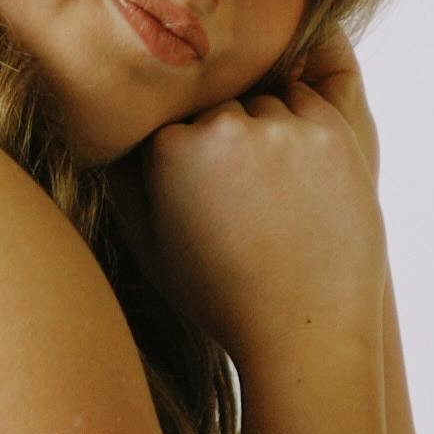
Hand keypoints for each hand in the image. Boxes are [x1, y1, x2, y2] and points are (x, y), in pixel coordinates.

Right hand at [137, 19, 389, 369]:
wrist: (304, 332)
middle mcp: (221, 128)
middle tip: (245, 195)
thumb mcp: (149, 247)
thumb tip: (102, 133)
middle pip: (221, 103)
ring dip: (270, 132)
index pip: (173, 117)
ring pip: (266, 100)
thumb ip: (122, 182)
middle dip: (229, 137)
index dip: (189, 154)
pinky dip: (308, 133)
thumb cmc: (220, 297)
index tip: (204, 193)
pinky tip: (307, 183)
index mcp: (168, 151)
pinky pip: (311, 105)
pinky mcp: (331, 132)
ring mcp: (279, 128)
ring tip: (279, 195)